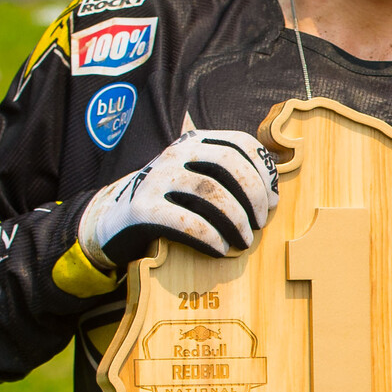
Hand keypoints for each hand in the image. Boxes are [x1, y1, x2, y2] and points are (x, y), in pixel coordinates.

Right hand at [78, 127, 276, 272]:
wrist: (117, 222)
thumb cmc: (173, 204)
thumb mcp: (200, 181)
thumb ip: (230, 178)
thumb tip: (274, 194)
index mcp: (194, 142)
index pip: (240, 142)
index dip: (263, 171)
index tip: (272, 201)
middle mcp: (175, 153)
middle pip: (227, 162)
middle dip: (252, 194)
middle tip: (261, 223)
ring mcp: (156, 178)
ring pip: (209, 191)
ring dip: (236, 219)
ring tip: (245, 241)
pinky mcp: (143, 208)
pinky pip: (186, 220)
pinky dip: (210, 236)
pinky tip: (220, 249)